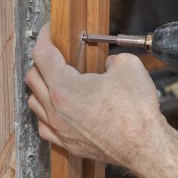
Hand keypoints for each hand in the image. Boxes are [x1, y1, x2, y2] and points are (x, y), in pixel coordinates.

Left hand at [25, 24, 163, 167]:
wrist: (145, 146)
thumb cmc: (136, 111)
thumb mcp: (128, 66)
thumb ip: (112, 59)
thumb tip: (108, 65)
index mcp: (64, 88)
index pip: (42, 55)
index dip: (43, 37)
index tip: (47, 31)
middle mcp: (55, 110)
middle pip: (32, 78)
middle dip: (41, 61)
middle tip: (56, 55)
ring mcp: (60, 129)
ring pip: (34, 103)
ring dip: (41, 87)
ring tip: (56, 81)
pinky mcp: (68, 144)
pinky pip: (44, 126)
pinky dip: (46, 112)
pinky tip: (59, 109)